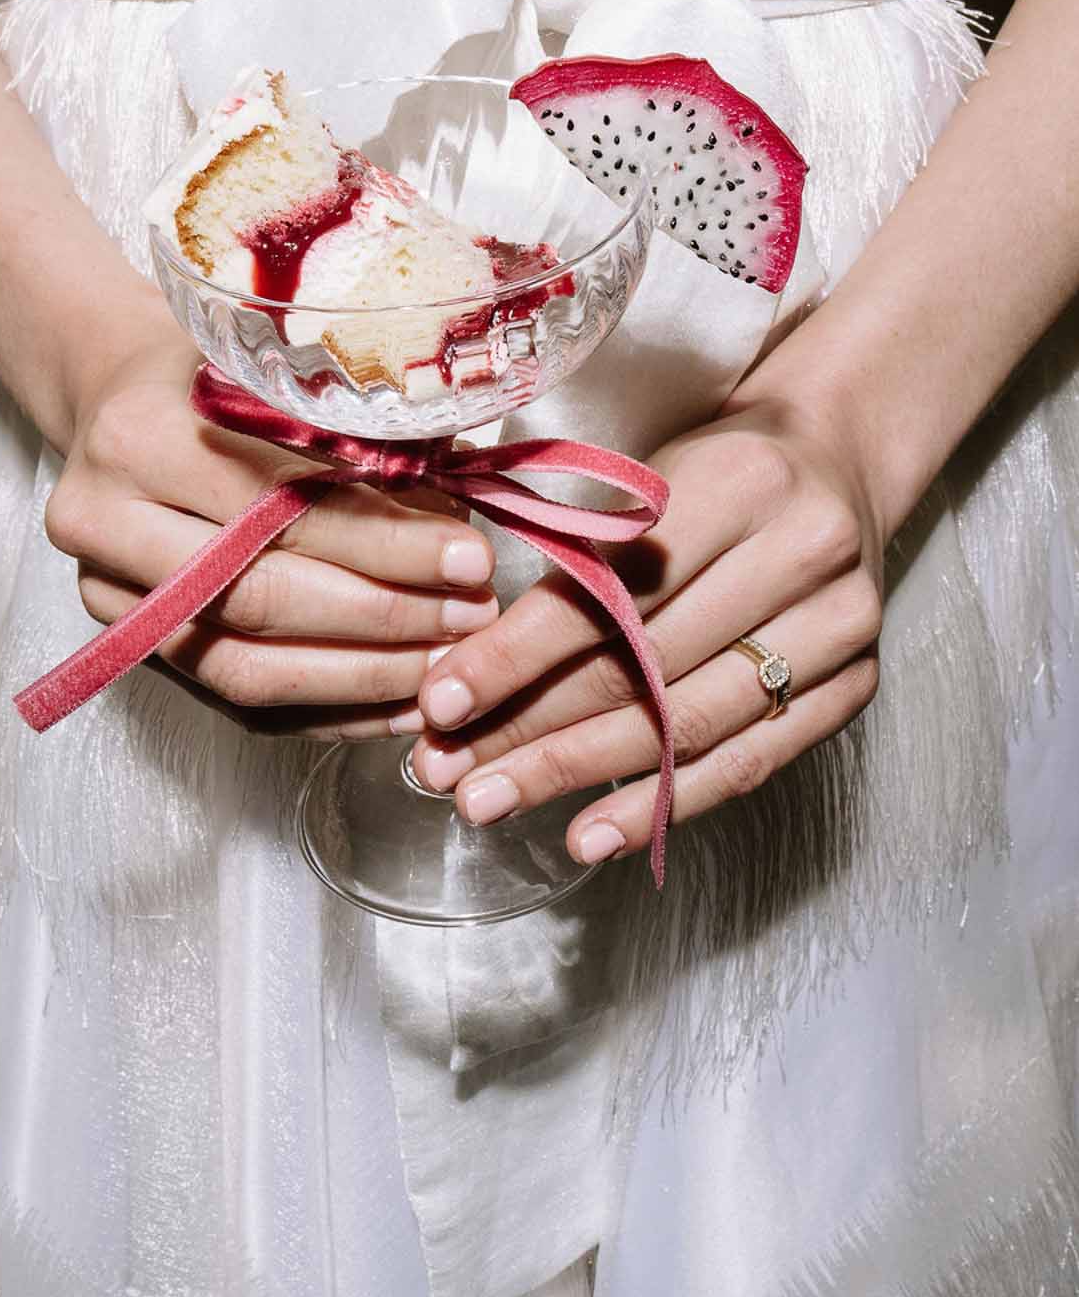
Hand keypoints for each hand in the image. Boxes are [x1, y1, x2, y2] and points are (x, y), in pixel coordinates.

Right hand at [45, 333, 498, 736]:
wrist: (117, 399)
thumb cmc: (216, 381)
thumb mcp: (280, 379)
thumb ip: (357, 441)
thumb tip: (455, 519)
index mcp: (142, 434)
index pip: (279, 507)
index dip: (383, 542)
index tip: (469, 557)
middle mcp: (102, 521)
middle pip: (259, 595)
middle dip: (385, 615)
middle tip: (472, 616)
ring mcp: (106, 594)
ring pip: (245, 667)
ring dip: (362, 677)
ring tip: (449, 664)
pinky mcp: (127, 645)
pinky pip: (238, 703)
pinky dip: (328, 709)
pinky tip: (399, 700)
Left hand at [409, 393, 883, 859]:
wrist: (835, 464)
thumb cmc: (714, 471)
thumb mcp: (645, 480)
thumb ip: (572, 558)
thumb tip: (462, 664)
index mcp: (740, 481)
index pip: (609, 590)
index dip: (517, 653)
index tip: (442, 700)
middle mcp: (801, 552)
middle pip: (645, 665)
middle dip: (532, 726)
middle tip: (450, 770)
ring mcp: (838, 626)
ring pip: (688, 723)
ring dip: (579, 773)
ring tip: (496, 800)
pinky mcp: (853, 685)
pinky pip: (747, 763)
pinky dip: (662, 803)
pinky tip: (591, 833)